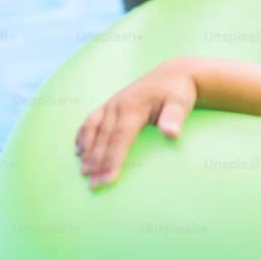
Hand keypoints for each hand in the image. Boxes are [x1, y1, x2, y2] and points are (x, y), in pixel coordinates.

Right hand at [75, 58, 197, 188]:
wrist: (173, 74)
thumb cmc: (179, 92)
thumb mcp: (181, 103)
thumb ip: (175, 118)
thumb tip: (171, 134)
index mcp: (134, 107)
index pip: (120, 137)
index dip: (113, 159)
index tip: (108, 179)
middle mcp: (118, 105)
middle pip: (104, 138)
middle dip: (97, 162)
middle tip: (93, 185)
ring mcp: (112, 104)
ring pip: (93, 130)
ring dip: (87, 152)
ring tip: (83, 172)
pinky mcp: (110, 104)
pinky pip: (91, 120)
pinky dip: (83, 135)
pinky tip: (78, 151)